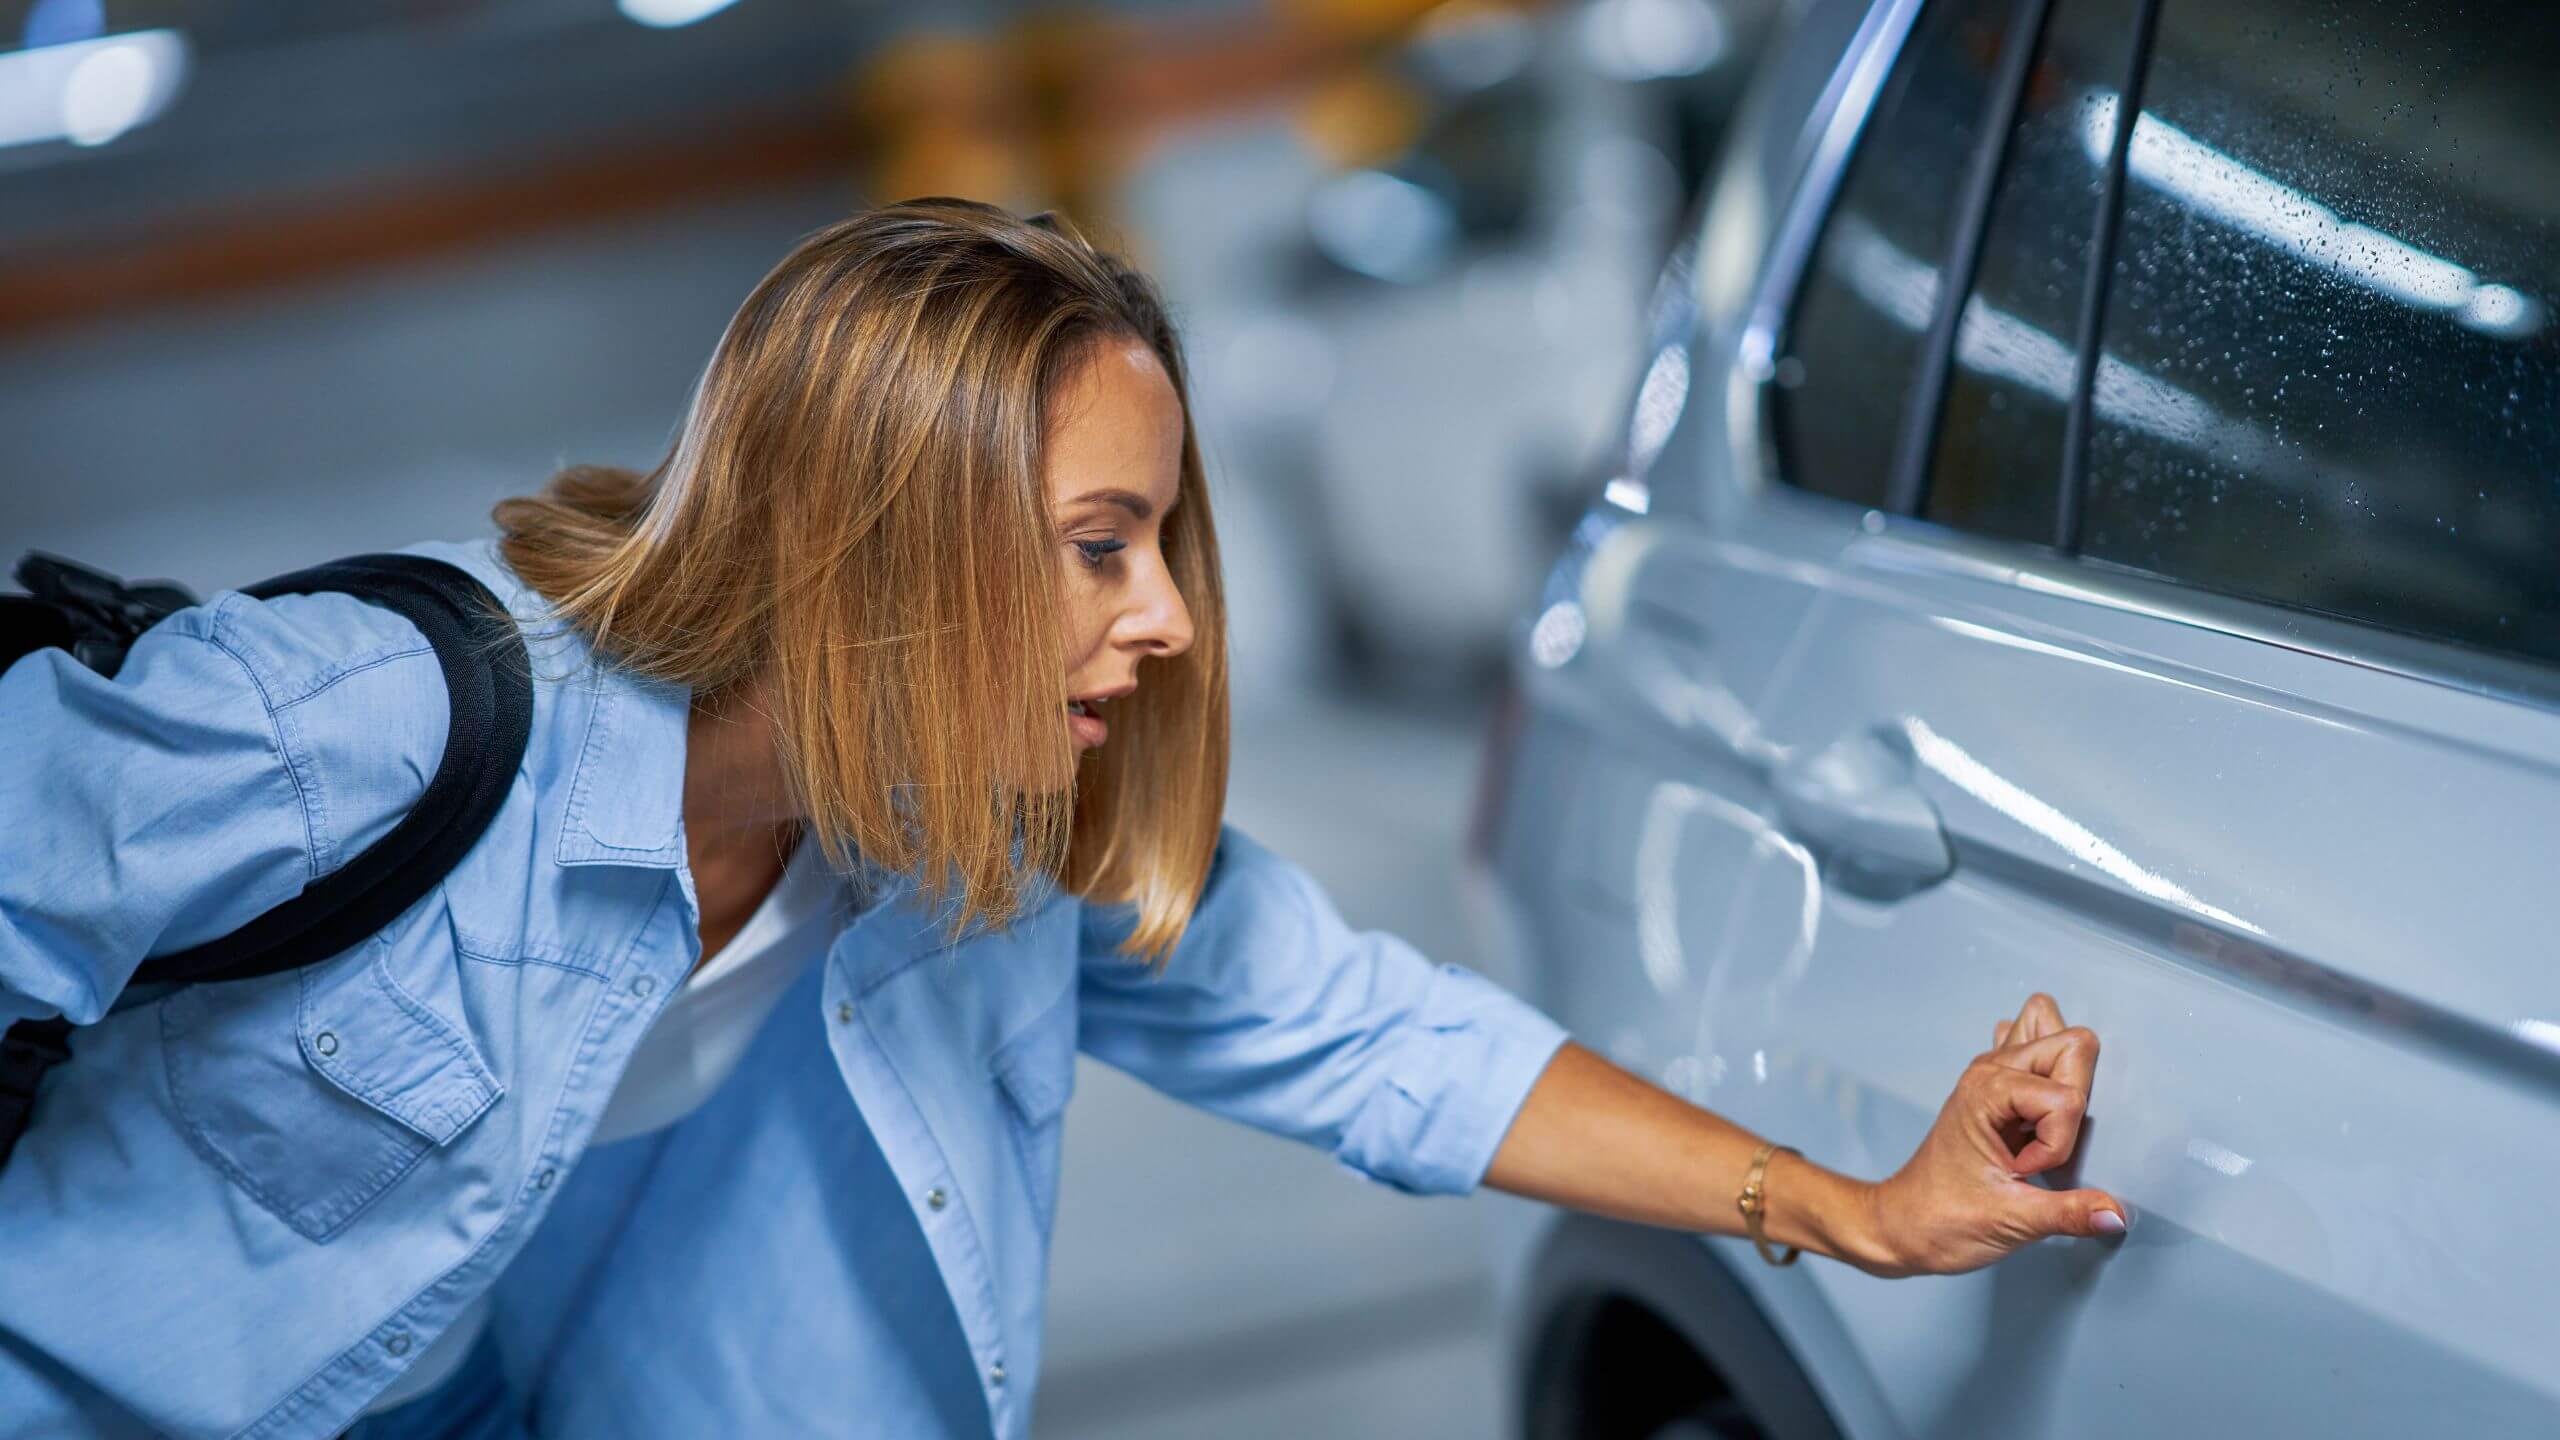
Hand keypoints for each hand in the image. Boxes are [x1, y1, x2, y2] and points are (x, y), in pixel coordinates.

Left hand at [1861, 993, 2126, 1275]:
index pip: (2066, 1096)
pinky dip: (2054, 1077)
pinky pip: (2040, 1053)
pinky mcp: (2003, 1088)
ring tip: (2042, 1127)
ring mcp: (1995, 1073)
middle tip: (2044, 1145)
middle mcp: (1991, 1069)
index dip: (2058, 1143)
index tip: (2025, 1172)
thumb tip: (2118, 1215)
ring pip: (2058, 1036)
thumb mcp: (2011, 1221)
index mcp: (1987, 1090)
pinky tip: (2039, 1116)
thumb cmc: (1943, 1220)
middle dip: (2075, 1101)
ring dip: (2067, 1081)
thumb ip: (2069, 1213)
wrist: (1903, 1224)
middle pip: (2074, 1044)